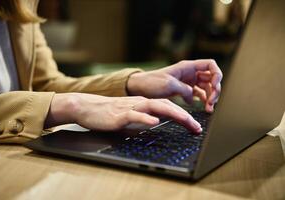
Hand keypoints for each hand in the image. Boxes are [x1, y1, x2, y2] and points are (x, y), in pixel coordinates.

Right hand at [45, 93, 201, 132]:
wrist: (87, 107)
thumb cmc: (108, 113)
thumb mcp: (130, 114)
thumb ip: (143, 117)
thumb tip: (156, 123)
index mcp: (143, 103)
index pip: (167, 107)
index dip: (183, 115)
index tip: (194, 125)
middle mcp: (139, 103)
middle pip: (166, 105)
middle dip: (184, 116)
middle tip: (197, 127)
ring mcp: (130, 108)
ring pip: (154, 107)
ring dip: (172, 114)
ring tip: (186, 121)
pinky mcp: (119, 115)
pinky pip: (134, 115)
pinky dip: (145, 118)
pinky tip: (154, 122)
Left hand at [127, 59, 222, 111]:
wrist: (139, 88)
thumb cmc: (151, 82)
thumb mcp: (169, 85)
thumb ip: (184, 89)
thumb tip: (193, 97)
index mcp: (187, 67)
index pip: (210, 65)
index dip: (217, 74)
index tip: (215, 86)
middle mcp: (190, 73)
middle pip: (211, 78)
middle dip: (215, 90)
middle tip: (211, 103)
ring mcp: (187, 82)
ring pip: (206, 87)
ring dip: (210, 97)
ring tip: (208, 109)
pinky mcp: (183, 90)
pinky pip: (198, 94)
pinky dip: (202, 100)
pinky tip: (200, 107)